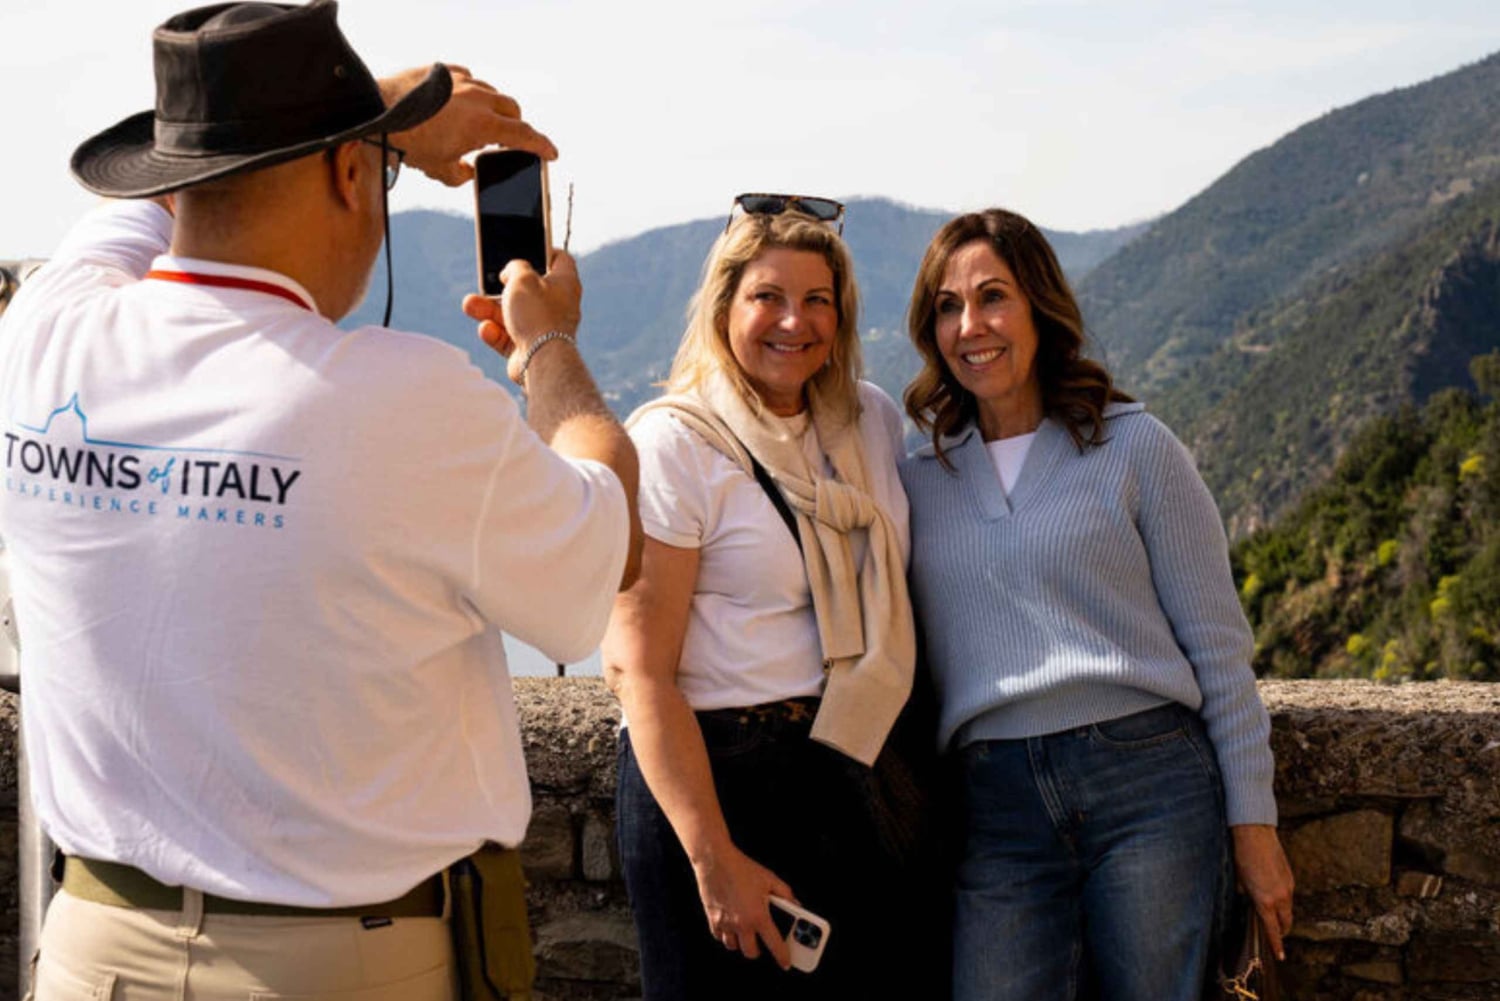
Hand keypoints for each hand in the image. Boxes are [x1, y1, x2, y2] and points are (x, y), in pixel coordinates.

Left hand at [381, 65, 556, 185]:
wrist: (377, 112)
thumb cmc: (407, 142)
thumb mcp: (438, 170)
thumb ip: (460, 175)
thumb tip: (467, 172)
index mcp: (483, 125)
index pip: (524, 135)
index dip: (542, 145)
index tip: (552, 153)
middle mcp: (478, 98)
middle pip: (512, 109)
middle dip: (516, 124)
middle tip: (510, 139)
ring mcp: (461, 81)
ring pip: (491, 91)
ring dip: (493, 107)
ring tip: (481, 121)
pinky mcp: (443, 70)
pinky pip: (467, 78)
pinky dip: (470, 91)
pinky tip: (459, 102)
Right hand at [461, 249, 580, 383]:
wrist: (541, 360)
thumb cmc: (537, 314)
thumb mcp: (522, 277)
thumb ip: (514, 267)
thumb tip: (510, 272)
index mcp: (565, 283)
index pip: (560, 260)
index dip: (544, 250)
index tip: (527, 246)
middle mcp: (557, 305)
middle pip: (526, 289)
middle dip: (500, 286)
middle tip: (485, 281)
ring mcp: (542, 328)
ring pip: (511, 314)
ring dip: (487, 310)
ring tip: (469, 305)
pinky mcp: (528, 348)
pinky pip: (506, 337)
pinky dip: (494, 333)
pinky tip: (486, 329)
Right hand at [691, 845, 795, 969]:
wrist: (715, 860)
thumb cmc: (742, 868)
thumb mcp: (770, 879)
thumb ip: (786, 894)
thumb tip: (796, 905)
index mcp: (758, 916)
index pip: (774, 944)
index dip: (782, 957)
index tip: (786, 963)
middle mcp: (741, 923)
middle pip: (751, 952)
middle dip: (759, 950)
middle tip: (763, 941)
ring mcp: (725, 923)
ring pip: (733, 947)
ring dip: (741, 943)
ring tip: (746, 932)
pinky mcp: (712, 918)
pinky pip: (719, 936)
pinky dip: (726, 935)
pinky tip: (731, 926)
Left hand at [1232, 824, 1294, 959]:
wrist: (1255, 834)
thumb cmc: (1242, 856)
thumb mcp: (1239, 881)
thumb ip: (1247, 896)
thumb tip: (1249, 902)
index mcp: (1265, 901)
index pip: (1273, 929)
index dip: (1276, 944)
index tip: (1280, 956)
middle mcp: (1280, 897)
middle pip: (1286, 923)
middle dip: (1281, 931)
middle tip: (1274, 935)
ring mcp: (1288, 887)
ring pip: (1288, 909)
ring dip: (1283, 915)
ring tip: (1272, 915)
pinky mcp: (1291, 877)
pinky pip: (1289, 896)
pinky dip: (1283, 901)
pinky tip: (1273, 895)